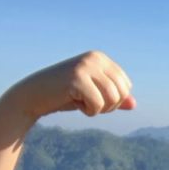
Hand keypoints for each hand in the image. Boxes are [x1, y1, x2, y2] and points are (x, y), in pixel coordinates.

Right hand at [4, 50, 135, 122]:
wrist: (34, 95)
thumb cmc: (64, 95)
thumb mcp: (93, 95)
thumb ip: (114, 98)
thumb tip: (134, 104)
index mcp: (101, 58)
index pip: (126, 86)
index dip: (114, 100)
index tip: (94, 96)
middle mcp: (95, 58)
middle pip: (121, 93)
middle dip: (108, 106)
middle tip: (88, 102)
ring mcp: (86, 66)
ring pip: (112, 99)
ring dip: (98, 109)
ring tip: (81, 101)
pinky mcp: (77, 78)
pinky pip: (98, 105)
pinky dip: (88, 111)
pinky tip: (74, 102)